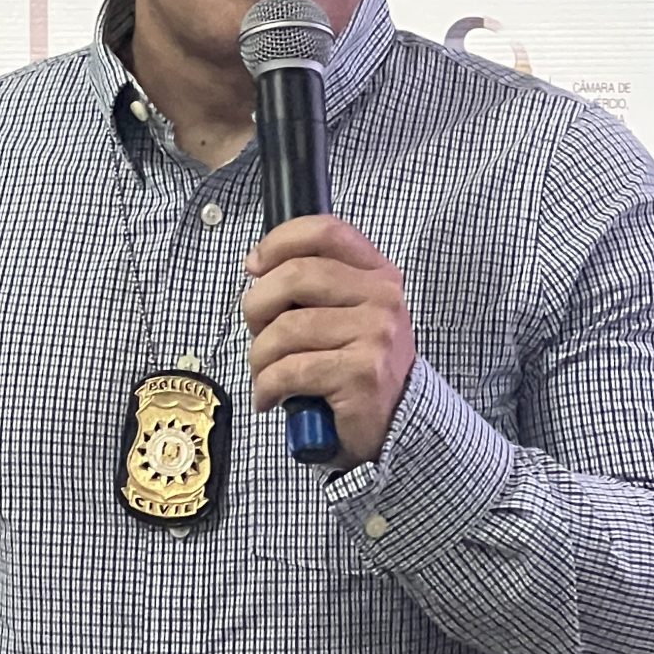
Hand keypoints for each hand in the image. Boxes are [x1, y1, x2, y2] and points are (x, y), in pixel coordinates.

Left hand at [241, 216, 415, 467]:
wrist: (398, 422)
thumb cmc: (360, 366)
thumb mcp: (348, 314)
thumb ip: (316, 286)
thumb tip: (257, 269)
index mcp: (378, 274)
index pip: (326, 232)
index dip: (280, 242)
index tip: (255, 266)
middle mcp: (382, 298)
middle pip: (296, 276)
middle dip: (258, 304)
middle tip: (255, 330)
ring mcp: (375, 335)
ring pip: (286, 328)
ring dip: (259, 355)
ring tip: (263, 374)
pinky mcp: (361, 374)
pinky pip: (291, 370)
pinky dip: (267, 386)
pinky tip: (269, 397)